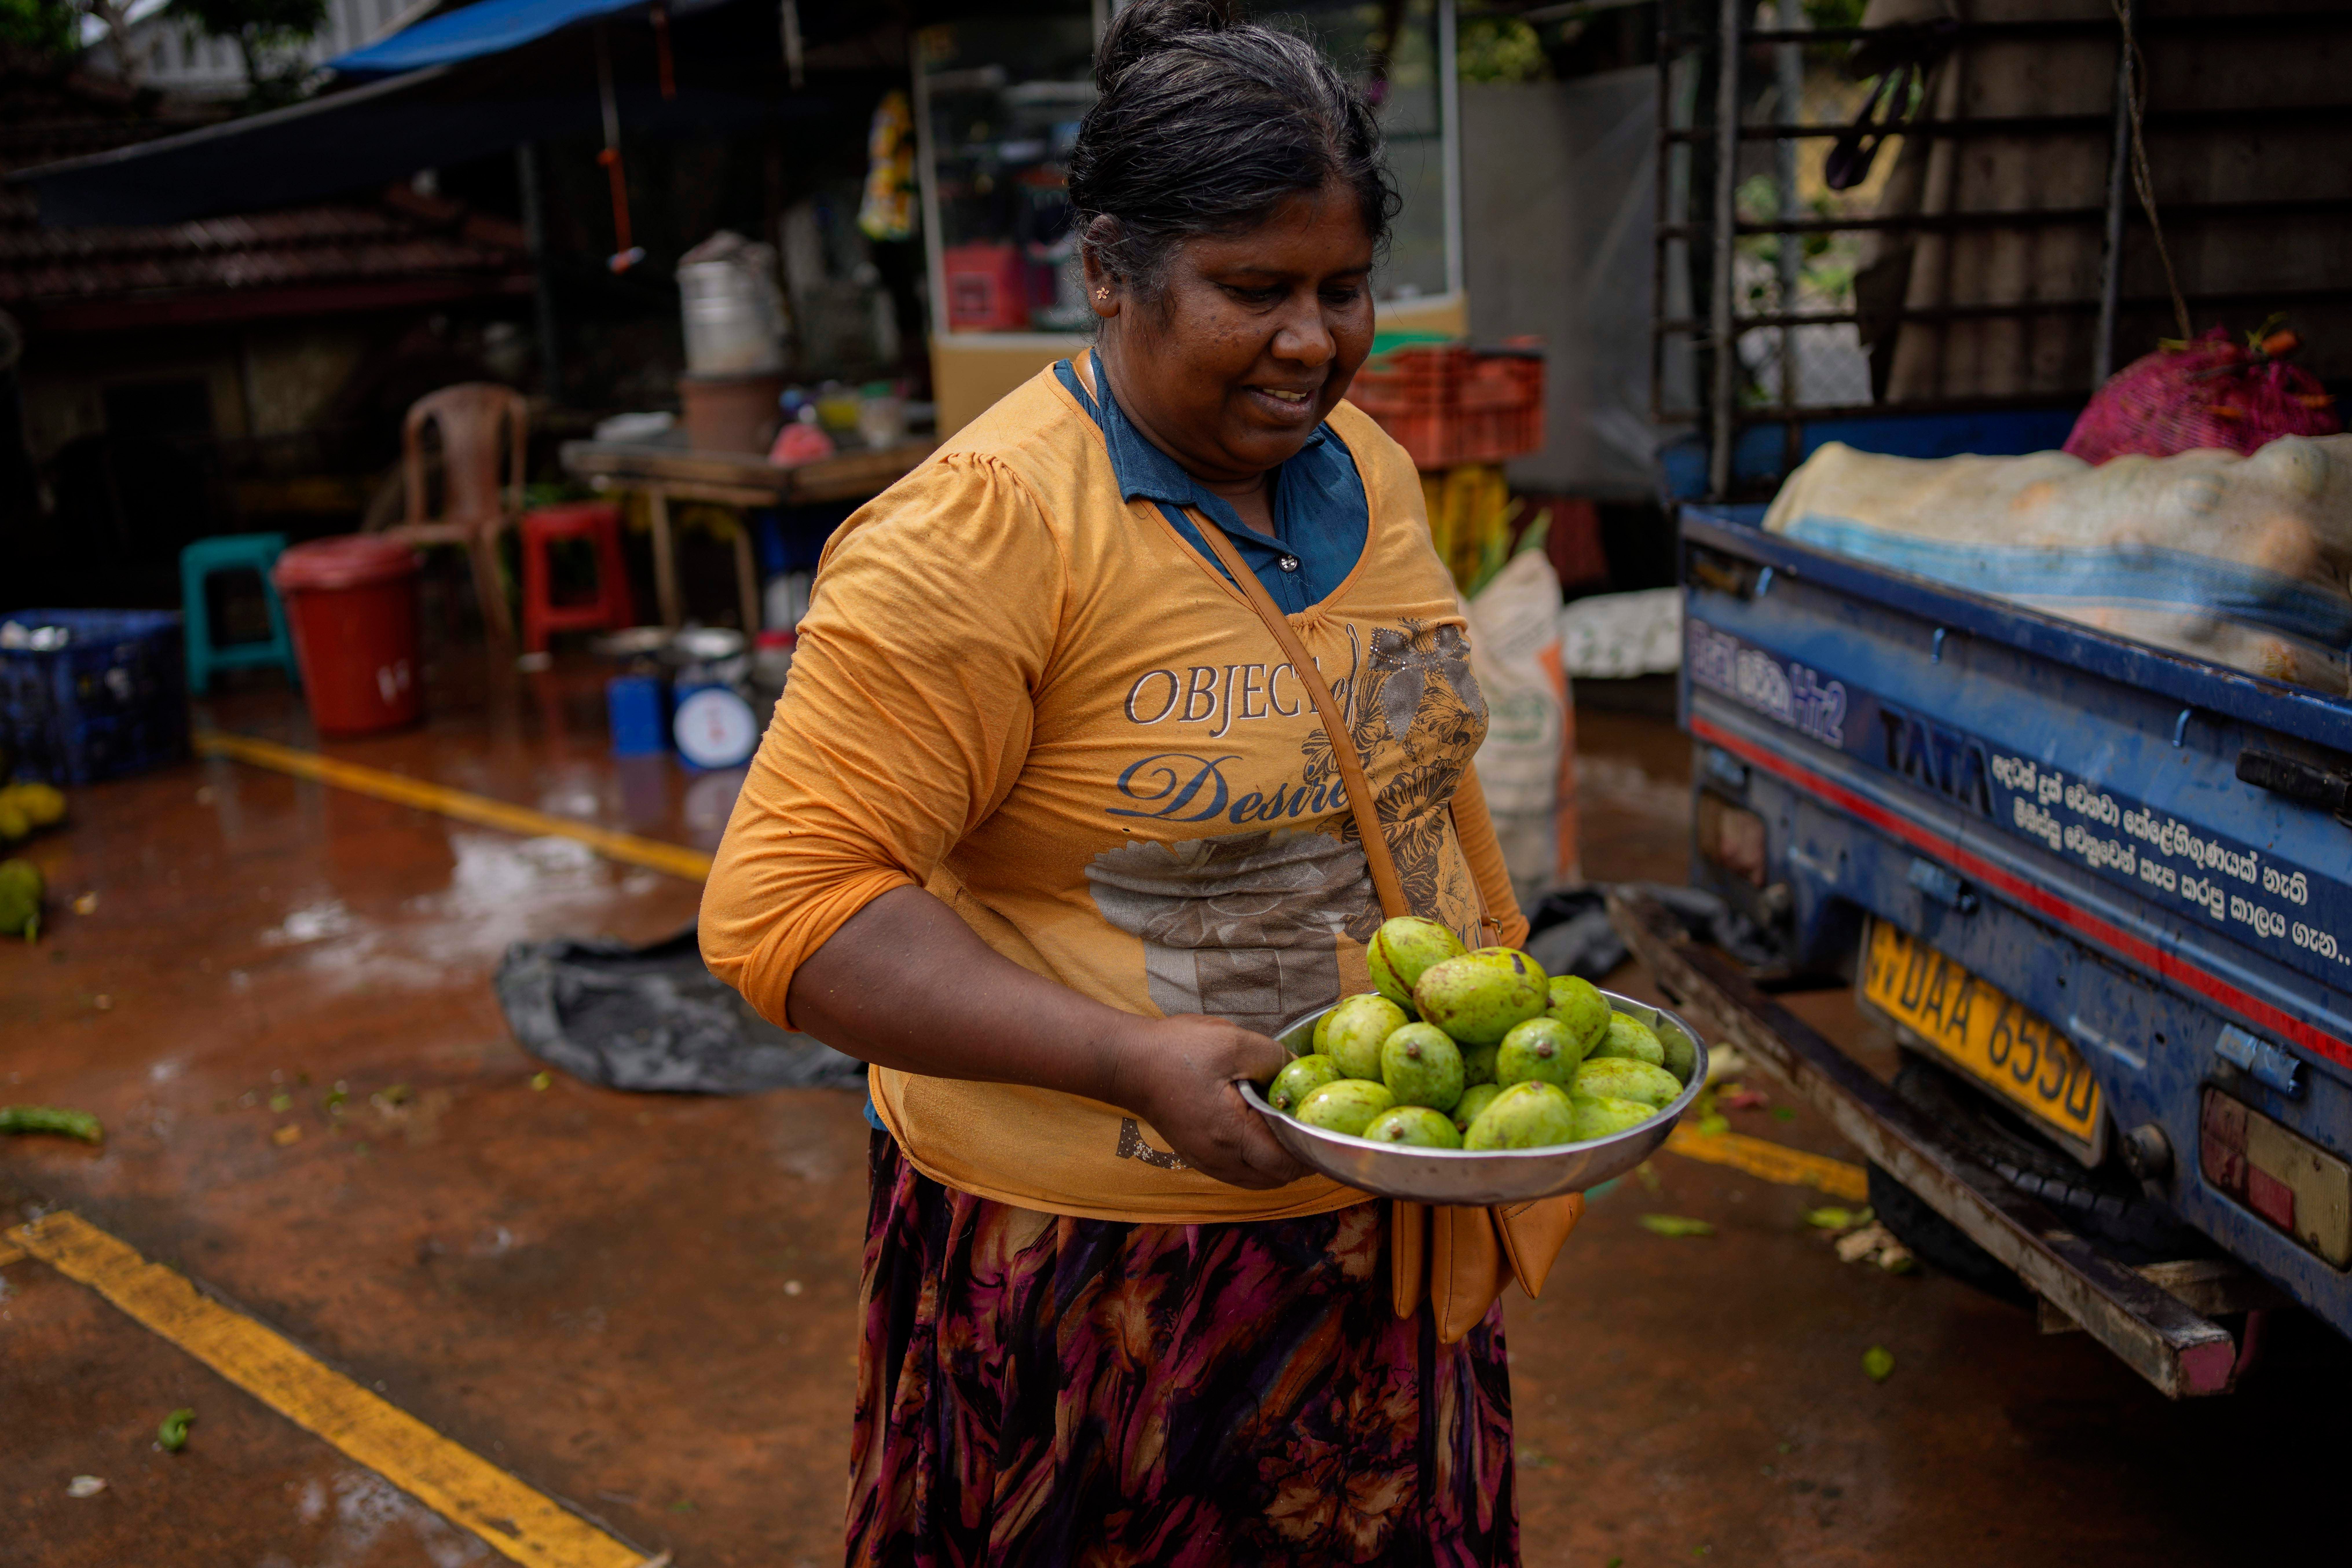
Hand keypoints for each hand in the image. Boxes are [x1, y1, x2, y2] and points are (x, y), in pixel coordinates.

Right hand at [1107, 1015, 1311, 1190]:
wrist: (1127, 1063)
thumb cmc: (1177, 1051)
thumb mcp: (1233, 1042)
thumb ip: (1273, 1057)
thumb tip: (1299, 1069)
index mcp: (1232, 1134)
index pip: (1285, 1165)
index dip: (1310, 1150)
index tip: (1318, 1125)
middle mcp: (1220, 1159)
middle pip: (1274, 1180)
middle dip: (1298, 1160)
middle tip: (1308, 1127)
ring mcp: (1206, 1161)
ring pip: (1256, 1180)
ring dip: (1276, 1164)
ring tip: (1286, 1131)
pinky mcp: (1196, 1156)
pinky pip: (1237, 1173)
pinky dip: (1255, 1162)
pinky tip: (1258, 1134)